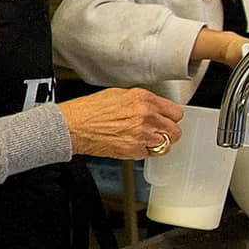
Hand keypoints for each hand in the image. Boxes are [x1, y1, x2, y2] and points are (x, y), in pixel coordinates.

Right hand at [59, 87, 184, 159]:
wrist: (72, 126)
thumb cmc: (88, 110)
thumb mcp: (118, 94)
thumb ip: (141, 101)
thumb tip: (154, 107)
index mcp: (143, 99)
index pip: (175, 112)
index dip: (170, 116)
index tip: (166, 119)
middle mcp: (146, 116)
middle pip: (175, 130)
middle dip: (167, 131)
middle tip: (158, 131)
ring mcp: (141, 135)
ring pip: (166, 143)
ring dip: (158, 142)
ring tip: (145, 139)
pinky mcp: (134, 150)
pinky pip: (151, 154)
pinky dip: (145, 151)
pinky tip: (134, 144)